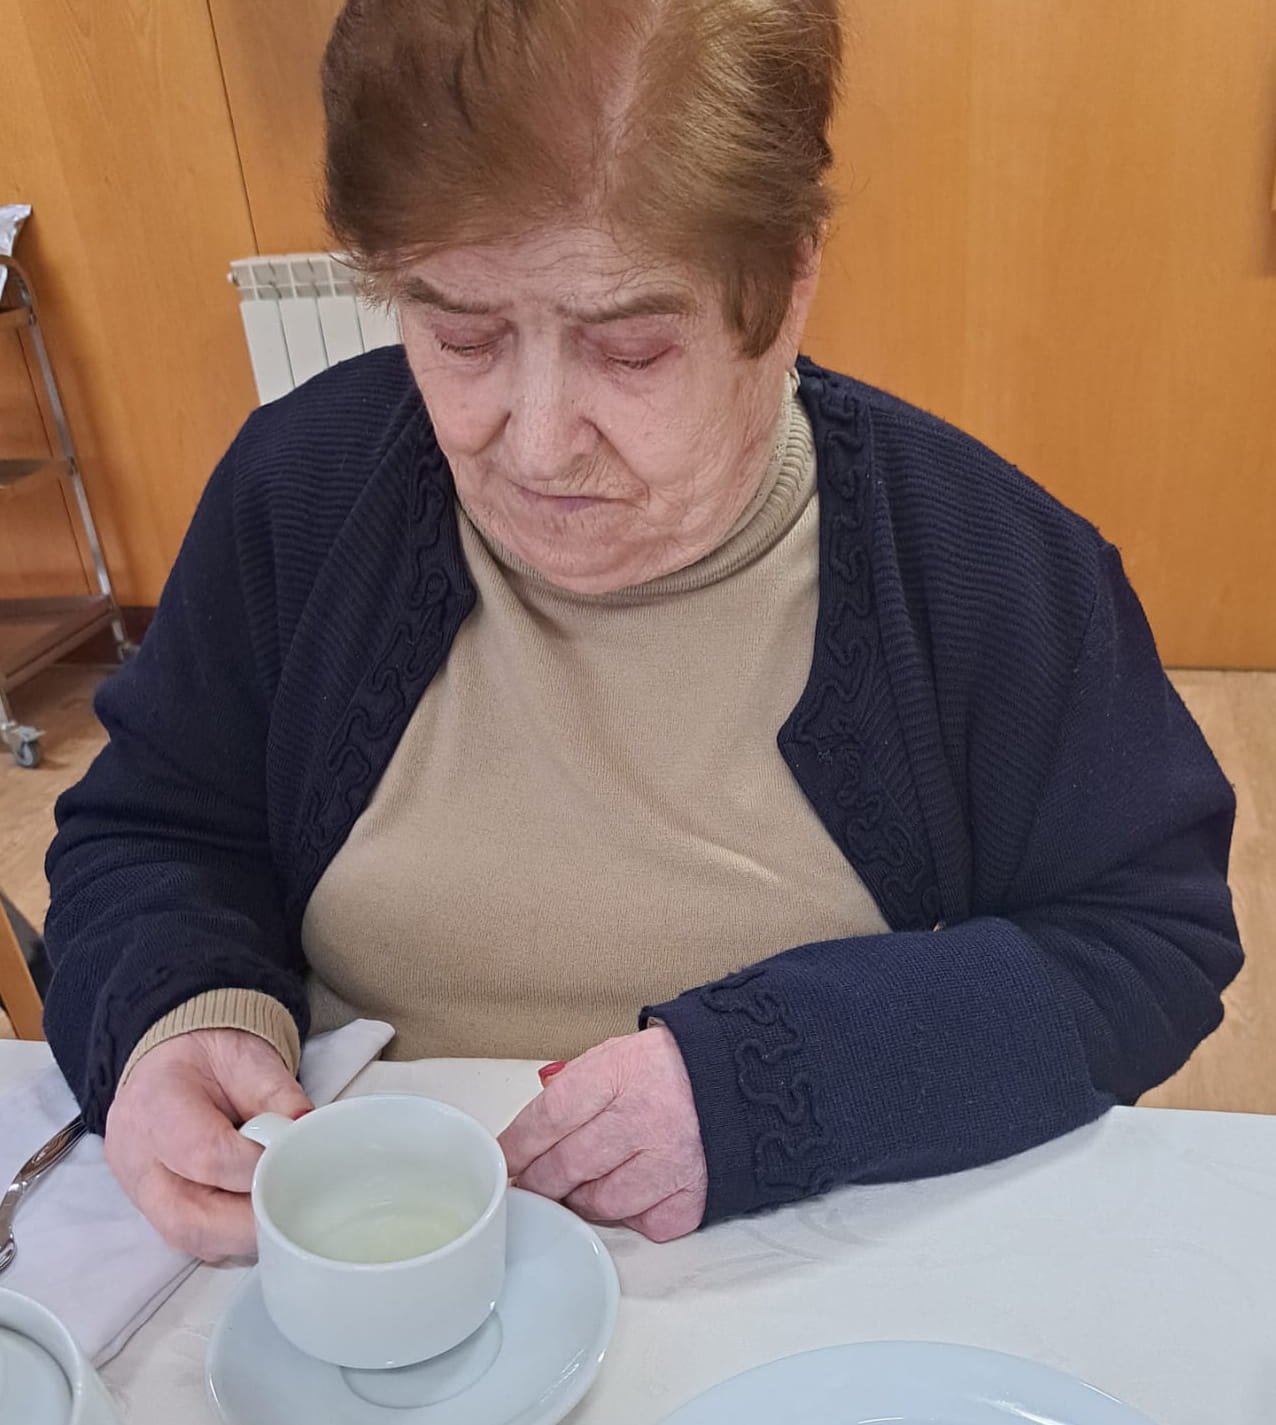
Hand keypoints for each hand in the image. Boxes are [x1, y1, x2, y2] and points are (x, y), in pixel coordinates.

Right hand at [104, 1028, 311, 1260]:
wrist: (175, 1058)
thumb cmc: (212, 1055)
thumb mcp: (249, 1057)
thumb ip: (278, 1096)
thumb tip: (306, 1135)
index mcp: (155, 1102)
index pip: (204, 1154)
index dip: (254, 1169)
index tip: (292, 1165)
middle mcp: (135, 1153)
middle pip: (184, 1215)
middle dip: (246, 1224)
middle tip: (293, 1212)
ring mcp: (137, 1186)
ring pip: (184, 1235)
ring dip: (239, 1236)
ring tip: (281, 1216)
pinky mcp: (150, 1206)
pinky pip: (188, 1236)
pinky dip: (228, 1236)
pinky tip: (258, 1219)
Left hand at [498, 1027, 706, 1241]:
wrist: (745, 1075)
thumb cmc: (672, 1067)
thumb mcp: (618, 1057)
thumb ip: (576, 1090)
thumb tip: (530, 1135)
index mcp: (619, 1072)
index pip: (549, 1117)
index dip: (518, 1146)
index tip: (504, 1160)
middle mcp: (644, 1117)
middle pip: (567, 1166)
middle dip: (539, 1181)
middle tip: (529, 1185)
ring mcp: (670, 1160)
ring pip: (599, 1202)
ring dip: (579, 1201)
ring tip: (576, 1189)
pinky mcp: (693, 1195)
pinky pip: (642, 1224)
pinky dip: (629, 1216)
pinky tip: (627, 1195)